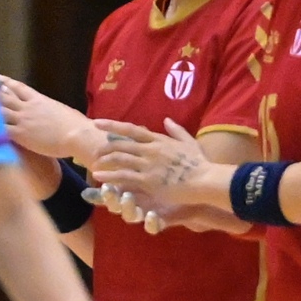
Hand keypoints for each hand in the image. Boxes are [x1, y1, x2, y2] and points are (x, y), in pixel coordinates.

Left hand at [0, 75, 105, 164]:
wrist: (77, 135)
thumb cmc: (77, 124)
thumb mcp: (63, 111)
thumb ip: (52, 108)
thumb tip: (52, 110)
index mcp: (39, 100)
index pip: (19, 88)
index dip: (6, 82)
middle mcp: (27, 107)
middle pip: (4, 97)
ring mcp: (23, 120)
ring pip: (0, 111)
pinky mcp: (21, 134)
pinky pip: (1, 130)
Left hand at [94, 119, 217, 215]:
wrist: (206, 180)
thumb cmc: (200, 163)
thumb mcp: (189, 142)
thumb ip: (176, 131)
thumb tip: (167, 120)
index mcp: (159, 140)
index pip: (131, 129)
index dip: (112, 125)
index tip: (97, 122)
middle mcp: (150, 150)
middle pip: (121, 144)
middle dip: (105, 147)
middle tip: (95, 150)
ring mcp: (148, 165)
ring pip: (119, 158)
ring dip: (105, 161)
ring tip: (95, 164)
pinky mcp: (148, 180)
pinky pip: (123, 176)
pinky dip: (109, 176)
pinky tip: (98, 177)